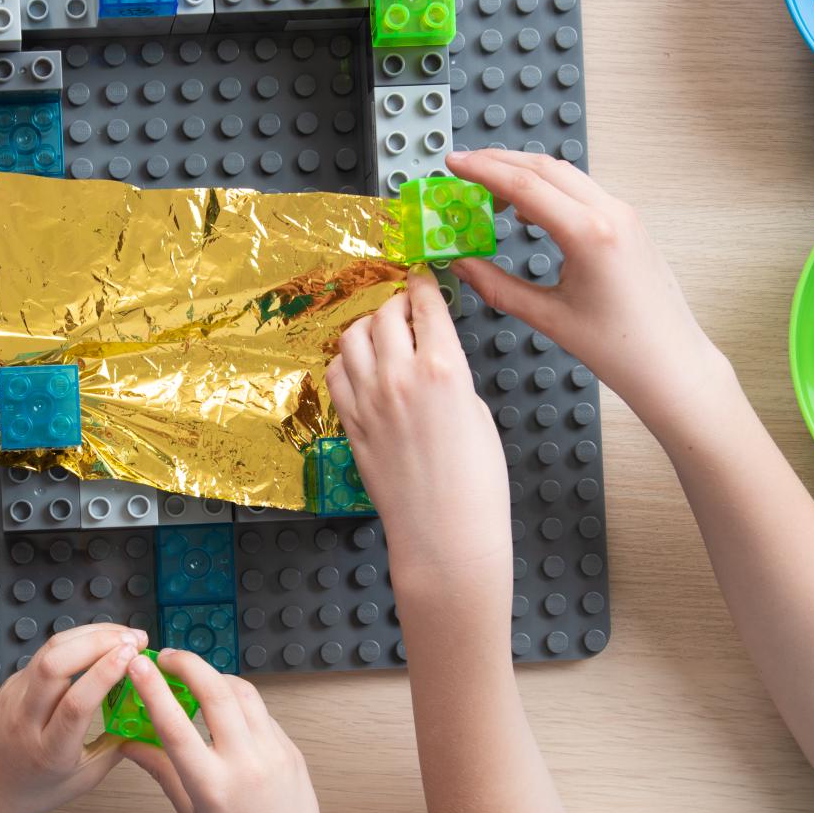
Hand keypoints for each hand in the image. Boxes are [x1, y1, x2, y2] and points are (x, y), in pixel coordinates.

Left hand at [0, 624, 145, 812]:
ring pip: (48, 653)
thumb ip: (115, 749)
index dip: (104, 673)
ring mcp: (12, 697)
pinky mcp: (9, 684)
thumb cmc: (30, 792)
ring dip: (87, 635)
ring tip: (121, 635)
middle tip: (134, 639)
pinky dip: (73, 643)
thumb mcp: (81, 780)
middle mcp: (26, 720)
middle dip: (97, 642)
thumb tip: (146, 717)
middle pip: (55, 665)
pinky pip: (42, 656)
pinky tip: (97, 643)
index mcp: (49, 751)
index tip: (132, 656)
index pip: (75, 703)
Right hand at [121, 650, 339, 812]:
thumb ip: (162, 771)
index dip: (152, 688)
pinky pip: (262, 713)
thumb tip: (130, 742)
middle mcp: (246, 765)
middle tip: (166, 657)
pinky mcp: (292, 751)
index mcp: (212, 786)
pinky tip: (223, 709)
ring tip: (194, 678)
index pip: (175, 724)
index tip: (137, 665)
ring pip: (243, 693)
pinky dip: (239, 701)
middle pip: (216, 691)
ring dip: (215, 676)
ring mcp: (274, 754)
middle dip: (188, 664)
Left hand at [327, 273, 510, 615]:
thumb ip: (452, 376)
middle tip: (405, 308)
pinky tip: (359, 366)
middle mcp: (400, 377)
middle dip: (397, 304)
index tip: (422, 279)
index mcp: (445, 368)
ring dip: (368, 327)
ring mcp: (369, 400)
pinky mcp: (351, 424)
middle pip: (386, 314)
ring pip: (353, 338)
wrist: (445, 532)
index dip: (424, 286)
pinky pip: (335, 374)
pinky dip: (346, 361)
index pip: (426, 305)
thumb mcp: (478, 413)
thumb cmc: (476, 482)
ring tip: (381, 333)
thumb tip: (433, 359)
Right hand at [446, 149, 726, 425]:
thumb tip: (462, 264)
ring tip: (487, 190)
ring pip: (565, 176)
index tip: (454, 163)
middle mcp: (611, 214)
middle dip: (499, 162)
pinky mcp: (627, 224)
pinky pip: (581, 192)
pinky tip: (525, 209)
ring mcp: (623, 215)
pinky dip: (547, 190)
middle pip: (545, 168)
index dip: (483, 170)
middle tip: (462, 167)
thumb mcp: (548, 318)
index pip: (525, 186)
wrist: (672, 363)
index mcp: (590, 234)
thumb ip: (497, 287)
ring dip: (524, 173)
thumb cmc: (620, 348)